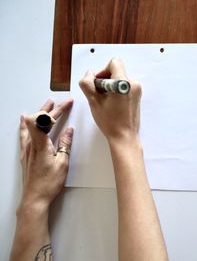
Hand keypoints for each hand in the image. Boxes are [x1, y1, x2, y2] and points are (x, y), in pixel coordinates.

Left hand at [19, 98, 73, 212]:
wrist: (34, 198)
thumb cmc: (48, 183)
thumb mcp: (63, 163)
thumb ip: (65, 144)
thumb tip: (69, 131)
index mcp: (41, 144)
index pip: (44, 119)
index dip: (55, 109)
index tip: (66, 104)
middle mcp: (31, 144)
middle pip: (38, 120)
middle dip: (52, 109)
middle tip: (63, 102)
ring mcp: (26, 149)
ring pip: (31, 125)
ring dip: (40, 113)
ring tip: (47, 105)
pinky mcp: (25, 154)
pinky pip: (24, 133)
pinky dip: (27, 124)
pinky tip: (24, 120)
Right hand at [79, 58, 141, 142]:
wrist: (125, 137)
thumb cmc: (111, 122)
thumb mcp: (93, 101)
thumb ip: (88, 84)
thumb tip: (89, 74)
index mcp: (124, 83)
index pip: (114, 62)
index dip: (103, 70)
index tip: (99, 83)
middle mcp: (133, 84)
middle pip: (116, 71)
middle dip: (105, 80)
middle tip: (100, 95)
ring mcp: (137, 91)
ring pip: (120, 80)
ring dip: (110, 87)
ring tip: (106, 102)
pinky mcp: (137, 96)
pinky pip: (125, 87)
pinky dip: (117, 92)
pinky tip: (113, 105)